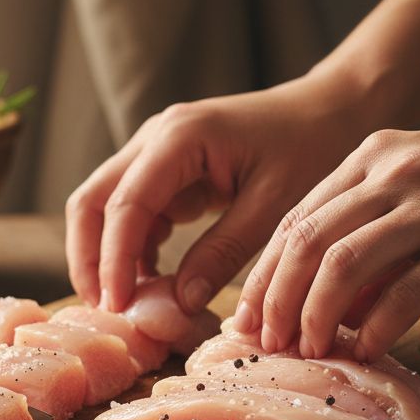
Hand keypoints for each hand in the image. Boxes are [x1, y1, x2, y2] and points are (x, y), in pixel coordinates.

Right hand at [65, 72, 371, 313]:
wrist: (329, 110)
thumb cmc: (312, 147)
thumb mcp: (274, 206)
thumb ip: (223, 252)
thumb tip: (179, 303)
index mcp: (180, 137)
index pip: (125, 204)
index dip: (113, 260)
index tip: (117, 306)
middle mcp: (155, 138)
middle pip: (92, 200)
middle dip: (89, 257)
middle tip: (105, 309)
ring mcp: (155, 151)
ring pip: (104, 206)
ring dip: (105, 254)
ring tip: (124, 305)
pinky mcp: (166, 170)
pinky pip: (132, 211)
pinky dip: (131, 248)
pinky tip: (149, 283)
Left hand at [234, 118, 419, 359]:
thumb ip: (370, 229)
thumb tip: (327, 300)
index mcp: (371, 156)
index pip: (296, 219)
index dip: (264, 273)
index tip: (246, 316)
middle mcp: (394, 172)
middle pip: (308, 241)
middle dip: (276, 299)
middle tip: (265, 342)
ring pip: (344, 264)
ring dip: (316, 316)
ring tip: (310, 351)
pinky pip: (408, 291)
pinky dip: (378, 326)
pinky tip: (368, 349)